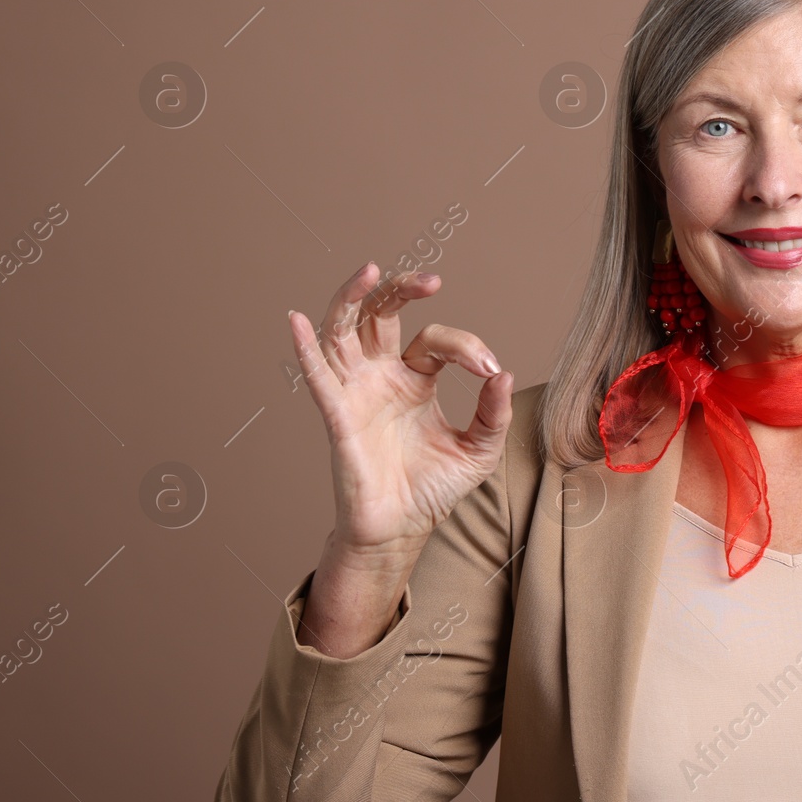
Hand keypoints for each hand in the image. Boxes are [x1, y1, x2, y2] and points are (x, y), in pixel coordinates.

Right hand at [287, 261, 512, 558]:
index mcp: (415, 379)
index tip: (489, 368)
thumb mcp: (479, 449)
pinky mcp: (338, 416)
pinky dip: (306, 348)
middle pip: (381, 316)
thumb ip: (493, 413)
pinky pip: (318, 377)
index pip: (436, 341)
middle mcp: (382, 377)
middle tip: (431, 280)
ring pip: (344, 331)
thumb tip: (503, 373)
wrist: (403, 530)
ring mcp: (357, 392)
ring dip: (352, 298)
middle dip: (401, 290)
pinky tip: (298, 321)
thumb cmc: (434, 488)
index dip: (465, 346)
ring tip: (371, 270)